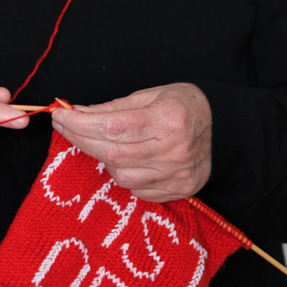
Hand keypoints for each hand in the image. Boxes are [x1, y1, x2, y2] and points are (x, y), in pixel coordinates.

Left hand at [51, 84, 211, 202]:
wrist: (225, 132)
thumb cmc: (186, 106)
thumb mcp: (153, 95)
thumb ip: (114, 107)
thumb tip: (77, 113)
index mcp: (168, 119)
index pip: (112, 126)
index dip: (80, 123)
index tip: (60, 115)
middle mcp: (173, 151)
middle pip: (111, 153)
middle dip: (80, 139)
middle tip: (64, 126)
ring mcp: (175, 175)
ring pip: (120, 175)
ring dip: (103, 158)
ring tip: (103, 142)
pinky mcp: (176, 191)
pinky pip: (136, 189)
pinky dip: (123, 174)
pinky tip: (126, 159)